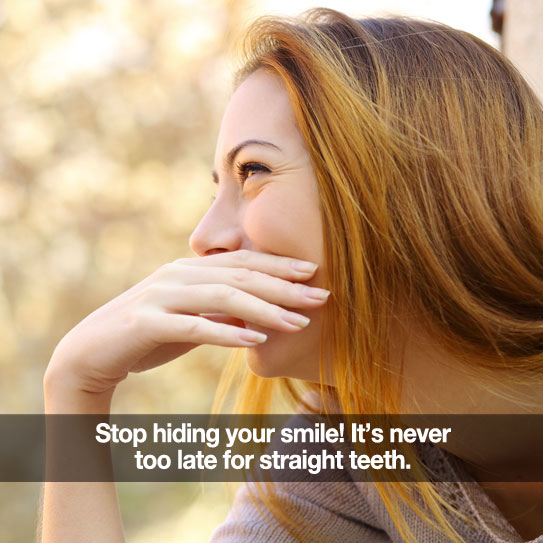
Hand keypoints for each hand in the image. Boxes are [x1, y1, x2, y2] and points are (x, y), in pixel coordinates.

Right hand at [44, 250, 328, 404]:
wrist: (92, 351)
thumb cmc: (148, 334)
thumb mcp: (191, 317)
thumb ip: (221, 310)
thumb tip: (259, 314)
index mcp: (191, 268)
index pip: (243, 262)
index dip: (280, 266)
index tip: (314, 273)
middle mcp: (179, 273)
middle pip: (241, 275)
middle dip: (284, 286)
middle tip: (321, 296)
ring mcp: (162, 296)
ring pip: (223, 296)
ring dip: (265, 309)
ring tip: (299, 322)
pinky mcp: (147, 322)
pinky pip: (193, 326)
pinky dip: (226, 332)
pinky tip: (255, 340)